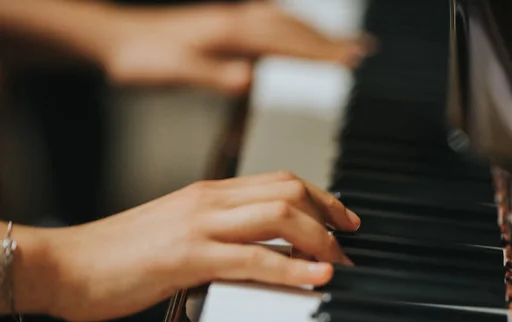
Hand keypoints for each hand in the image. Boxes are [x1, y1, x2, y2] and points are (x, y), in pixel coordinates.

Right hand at [20, 172, 358, 321]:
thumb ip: (218, 232)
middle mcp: (209, 200)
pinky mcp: (188, 257)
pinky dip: (292, 268)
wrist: (67, 264)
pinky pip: (254, 258)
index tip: (342, 218)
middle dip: (330, 213)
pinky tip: (316, 278)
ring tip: (339, 262)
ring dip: (319, 240)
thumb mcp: (179, 232)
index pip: (278, 181)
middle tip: (351, 237)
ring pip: (279, 216)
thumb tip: (257, 248)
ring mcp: (199, 225)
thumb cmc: (120, 253)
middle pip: (289, 189)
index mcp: (208, 193)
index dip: (319, 196)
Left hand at [103, 1, 372, 93]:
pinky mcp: (229, 27)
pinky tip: (299, 38)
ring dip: (318, 34)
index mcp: (231, 33)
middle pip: (295, 30)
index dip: (320, 53)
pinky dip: (295, 32)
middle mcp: (238, 22)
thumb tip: (247, 79)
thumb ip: (212, 75)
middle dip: (330, 43)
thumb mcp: (173, 70)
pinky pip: (273, 26)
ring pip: (287, 24)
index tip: (352, 62)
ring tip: (345, 46)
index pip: (287, 42)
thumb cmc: (143, 57)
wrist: (117, 39)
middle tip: (364, 54)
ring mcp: (234, 21)